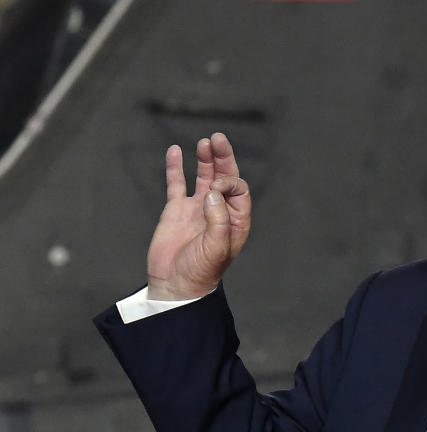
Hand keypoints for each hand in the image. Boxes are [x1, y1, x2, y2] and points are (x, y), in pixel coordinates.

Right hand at [146, 132, 250, 299]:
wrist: (175, 285)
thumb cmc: (201, 271)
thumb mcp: (216, 248)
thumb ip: (218, 219)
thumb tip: (213, 191)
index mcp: (235, 220)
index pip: (238, 189)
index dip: (229, 181)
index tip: (215, 187)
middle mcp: (218, 211)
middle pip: (224, 177)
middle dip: (223, 158)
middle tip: (218, 139)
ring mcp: (197, 209)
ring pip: (203, 177)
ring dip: (205, 159)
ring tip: (205, 142)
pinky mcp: (176, 210)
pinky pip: (176, 184)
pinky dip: (175, 168)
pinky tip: (175, 151)